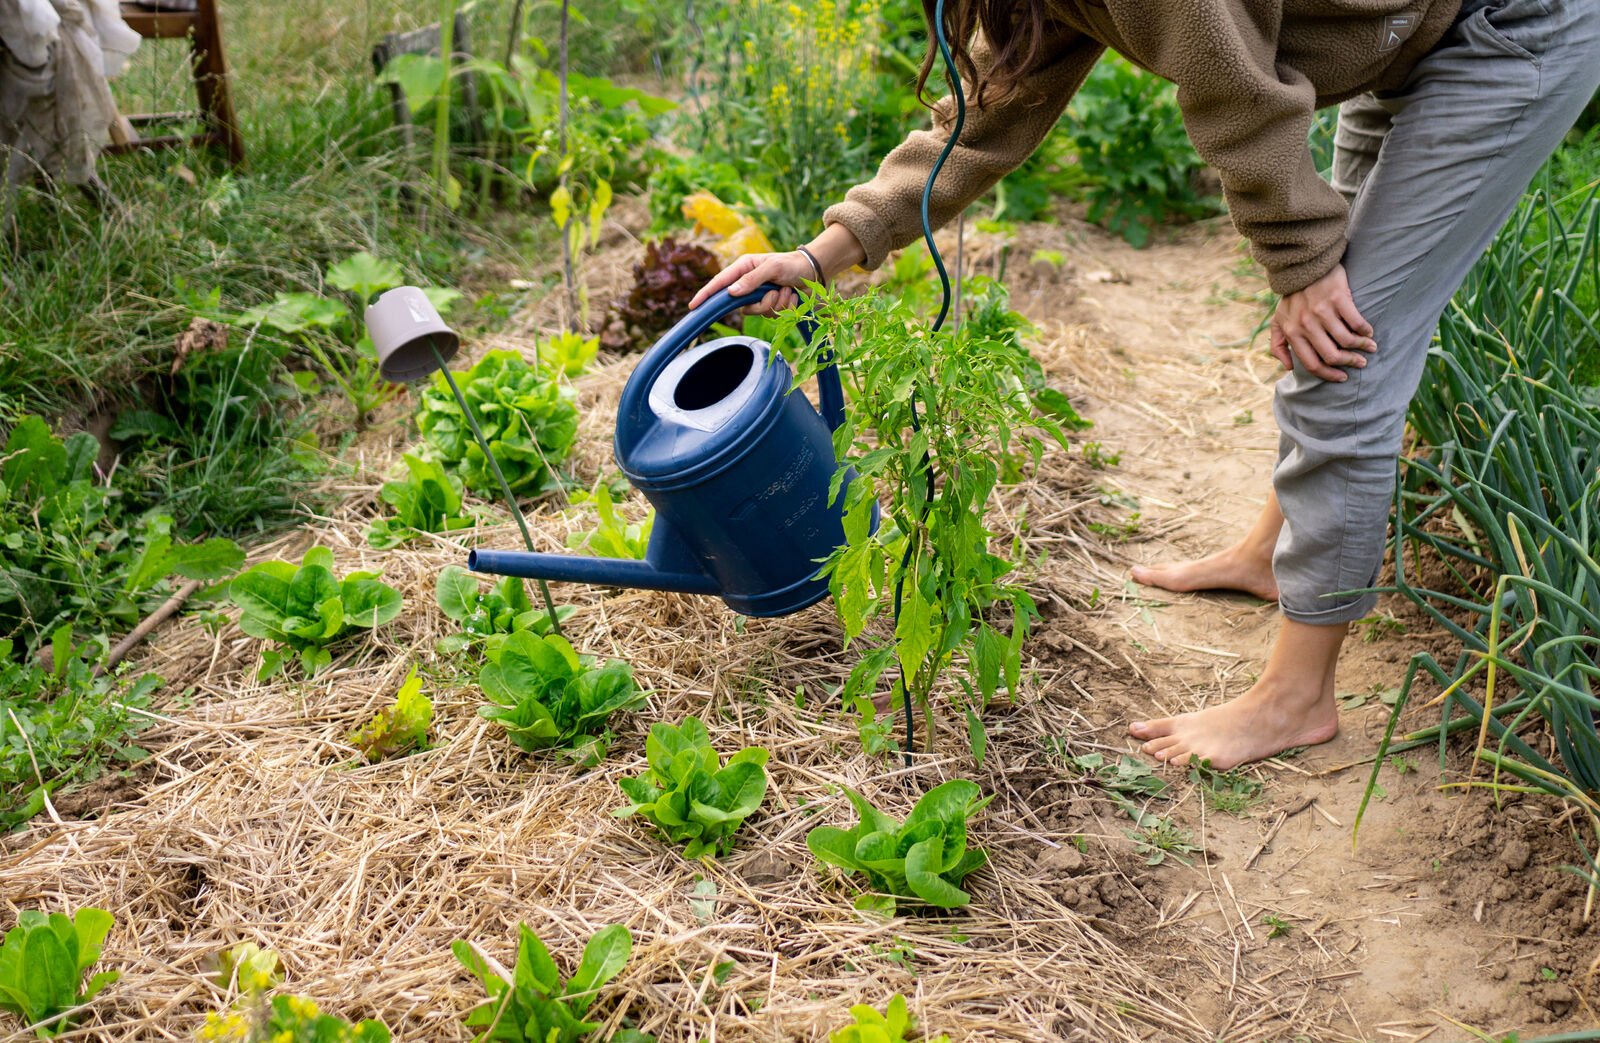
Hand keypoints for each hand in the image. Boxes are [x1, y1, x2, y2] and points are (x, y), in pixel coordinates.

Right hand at [687, 251, 815, 316]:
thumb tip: (731, 292)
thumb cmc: (792, 264)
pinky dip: (784, 307)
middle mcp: (748, 282)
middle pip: (741, 304)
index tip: (694, 305)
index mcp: (743, 268)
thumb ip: (751, 280)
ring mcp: (759, 295)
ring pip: (758, 312)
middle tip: (776, 290)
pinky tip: (792, 295)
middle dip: (761, 302)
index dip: (706, 295)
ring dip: (776, 303)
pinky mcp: (770, 304)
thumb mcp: (772, 268)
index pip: (720, 283)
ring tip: (787, 289)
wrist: (814, 272)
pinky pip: (771, 315)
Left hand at [1269, 264, 1375, 381]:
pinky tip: (1369, 332)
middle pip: (1332, 355)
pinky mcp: (1338, 298)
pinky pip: (1356, 321)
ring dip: (1361, 347)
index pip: (1312, 364)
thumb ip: (1278, 345)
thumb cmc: (1292, 297)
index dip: (1328, 375)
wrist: (1303, 267)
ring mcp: (1322, 311)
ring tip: (1370, 347)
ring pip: (1346, 340)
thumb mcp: (1278, 321)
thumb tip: (1289, 368)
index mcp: (1292, 333)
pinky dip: (1365, 330)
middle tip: (1360, 363)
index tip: (1342, 377)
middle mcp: (1306, 325)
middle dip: (1349, 363)